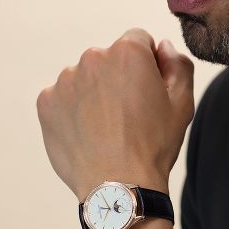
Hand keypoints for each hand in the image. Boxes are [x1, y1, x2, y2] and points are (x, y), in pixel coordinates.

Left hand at [37, 28, 194, 202]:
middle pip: (107, 59)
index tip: (144, 91)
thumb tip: (160, 47)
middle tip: (125, 115)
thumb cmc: (153, 147)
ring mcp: (65, 81)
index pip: (137, 41)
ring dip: (92, 94)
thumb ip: (177, 64)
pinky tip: (85, 133)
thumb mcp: (182, 104)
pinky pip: (62, 98)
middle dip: (116, 78)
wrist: (117, 187)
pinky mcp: (46, 103)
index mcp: (127, 52)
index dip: (145, 65)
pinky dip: (71, 110)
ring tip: (104, 128)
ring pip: (83, 79)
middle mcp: (92, 58)